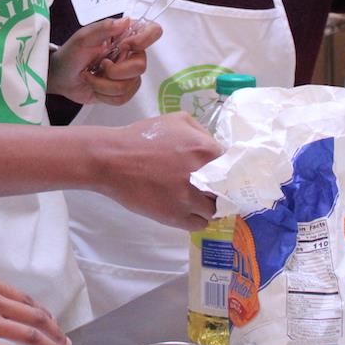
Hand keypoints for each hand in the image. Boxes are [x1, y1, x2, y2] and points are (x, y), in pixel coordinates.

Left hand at [48, 17, 161, 105]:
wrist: (60, 77)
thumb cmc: (71, 53)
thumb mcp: (83, 38)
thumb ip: (104, 28)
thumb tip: (126, 21)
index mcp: (124, 36)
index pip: (151, 31)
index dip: (145, 40)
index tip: (125, 46)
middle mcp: (130, 55)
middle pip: (141, 66)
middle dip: (115, 71)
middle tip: (100, 65)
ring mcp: (126, 75)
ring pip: (130, 85)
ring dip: (104, 84)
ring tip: (91, 77)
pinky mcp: (120, 92)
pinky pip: (122, 98)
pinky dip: (104, 95)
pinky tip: (94, 87)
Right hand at [99, 112, 221, 229]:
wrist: (112, 160)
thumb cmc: (142, 137)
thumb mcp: (176, 120)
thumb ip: (201, 132)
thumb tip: (214, 149)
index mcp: (205, 150)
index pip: (232, 166)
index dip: (225, 169)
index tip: (218, 172)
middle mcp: (203, 177)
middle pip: (226, 191)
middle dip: (219, 188)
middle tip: (209, 186)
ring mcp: (189, 199)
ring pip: (214, 210)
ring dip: (208, 205)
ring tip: (195, 198)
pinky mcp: (175, 217)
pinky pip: (200, 224)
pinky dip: (196, 218)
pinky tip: (186, 209)